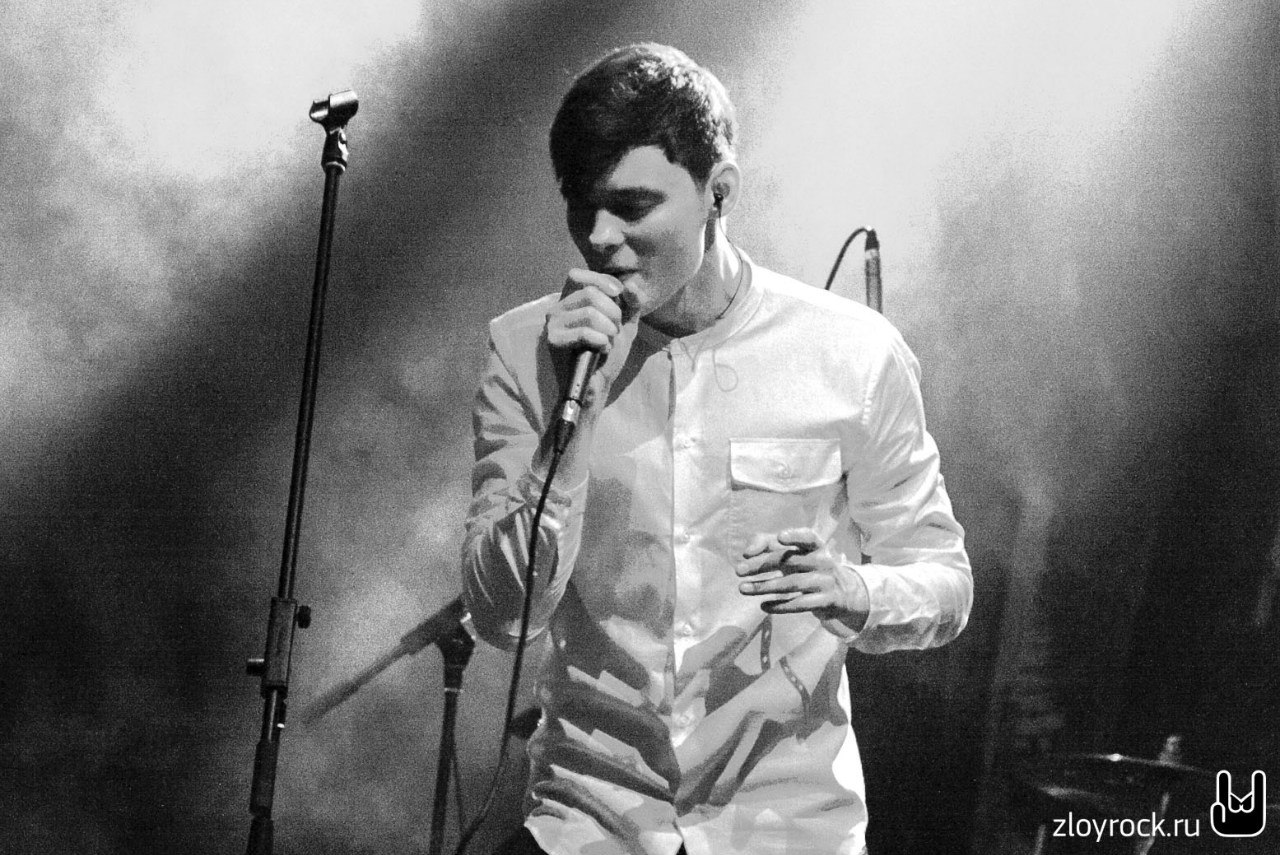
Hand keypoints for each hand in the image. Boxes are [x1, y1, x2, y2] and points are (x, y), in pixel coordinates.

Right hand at [544, 269, 637, 403]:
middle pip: (590, 293)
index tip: (619, 296)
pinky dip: (601, 342)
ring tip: (607, 342)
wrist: (597, 384)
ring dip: (608, 330)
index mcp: (570, 300)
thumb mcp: (626, 324)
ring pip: (589, 313)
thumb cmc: (607, 353)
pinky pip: (584, 333)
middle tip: (614, 330)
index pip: (578, 275)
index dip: (601, 281)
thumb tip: (630, 285)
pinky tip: (600, 350)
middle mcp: (557, 308)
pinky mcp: (553, 341)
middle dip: (613, 312)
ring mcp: (552, 324)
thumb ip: (632, 303)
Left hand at [736, 528, 868, 635]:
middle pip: (790, 561)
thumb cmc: (808, 565)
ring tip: (742, 588)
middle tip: (738, 570)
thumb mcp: (793, 551)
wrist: (843, 592)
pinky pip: (799, 604)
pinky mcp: (825, 602)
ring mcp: (825, 582)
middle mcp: (823, 561)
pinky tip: (763, 605)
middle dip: (762, 565)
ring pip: (791, 584)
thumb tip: (747, 552)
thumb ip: (766, 543)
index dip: (795, 536)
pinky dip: (779, 606)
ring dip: (764, 586)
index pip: (808, 537)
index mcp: (817, 545)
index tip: (779, 537)